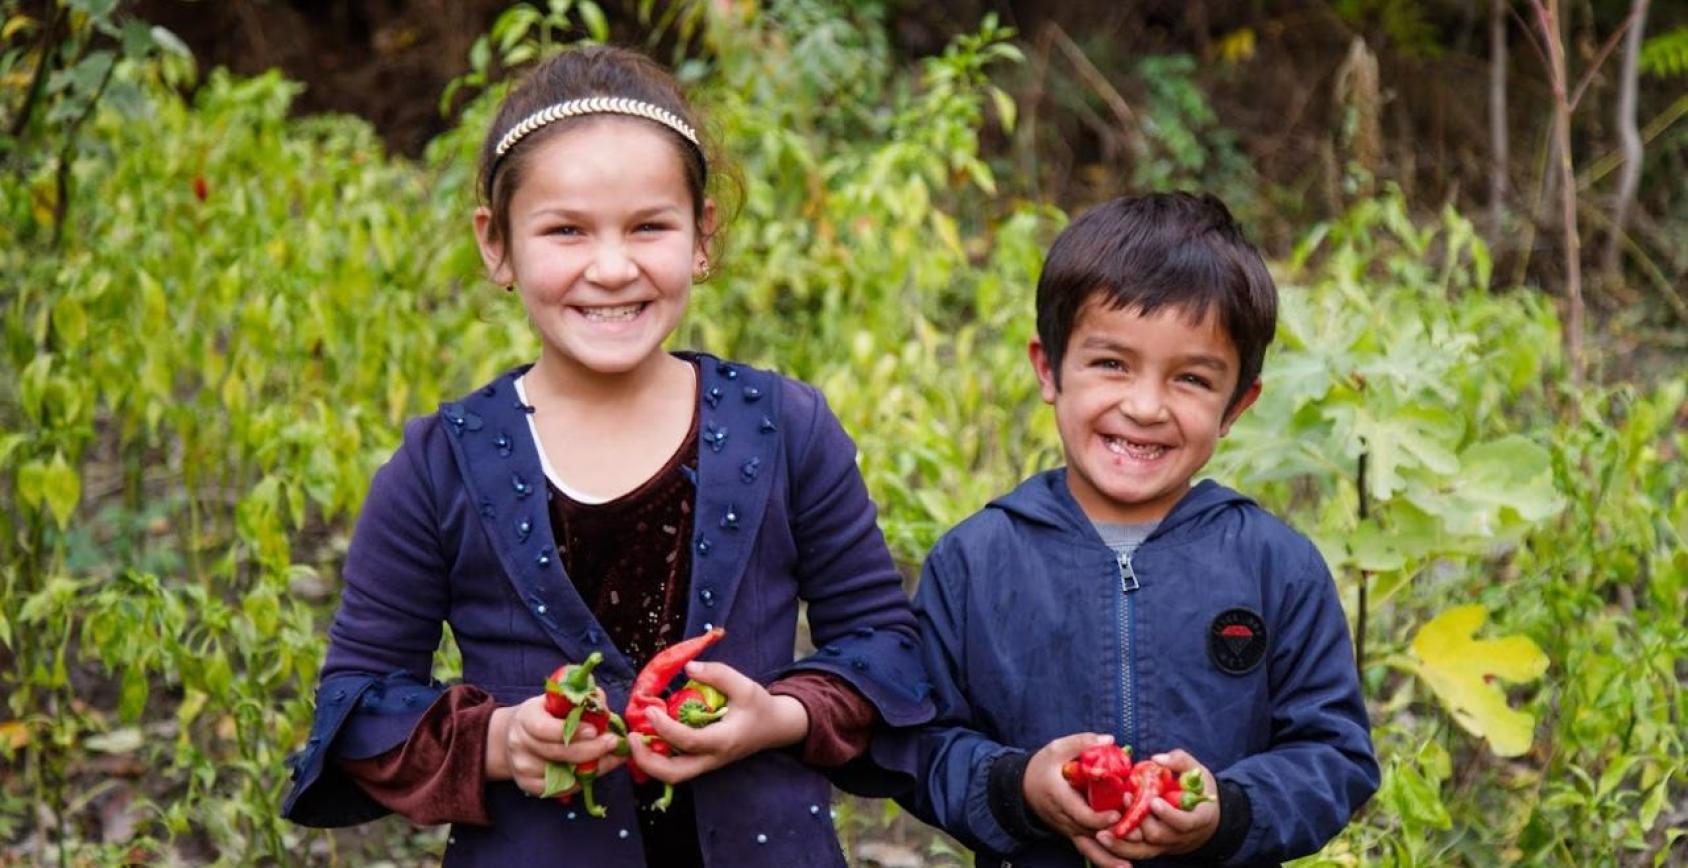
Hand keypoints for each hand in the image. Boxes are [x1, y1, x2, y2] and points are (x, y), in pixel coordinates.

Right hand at [485, 694, 622, 796]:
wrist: (517, 734)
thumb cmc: (545, 714)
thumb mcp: (558, 700)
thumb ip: (580, 700)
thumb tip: (601, 705)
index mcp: (525, 717)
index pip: (544, 728)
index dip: (571, 731)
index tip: (595, 730)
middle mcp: (519, 743)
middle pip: (557, 753)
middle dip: (590, 750)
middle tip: (613, 743)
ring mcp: (521, 766)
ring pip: (561, 773)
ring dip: (591, 768)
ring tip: (612, 757)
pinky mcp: (526, 784)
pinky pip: (558, 789)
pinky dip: (580, 782)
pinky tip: (596, 770)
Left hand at [625, 660, 807, 783]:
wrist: (774, 728)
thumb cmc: (759, 707)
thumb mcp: (745, 686)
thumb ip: (718, 674)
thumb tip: (688, 668)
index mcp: (724, 741)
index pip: (689, 741)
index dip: (665, 728)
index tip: (650, 709)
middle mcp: (713, 758)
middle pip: (674, 774)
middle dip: (647, 761)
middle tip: (632, 738)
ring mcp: (706, 764)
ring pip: (672, 775)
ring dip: (649, 761)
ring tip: (635, 738)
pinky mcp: (702, 761)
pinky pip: (675, 766)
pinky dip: (657, 757)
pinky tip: (648, 737)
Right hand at [1022, 733, 1129, 867]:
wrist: (1021, 788)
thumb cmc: (1041, 767)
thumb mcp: (1056, 749)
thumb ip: (1082, 743)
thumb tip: (1110, 740)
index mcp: (1059, 797)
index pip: (1080, 813)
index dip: (1099, 816)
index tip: (1117, 813)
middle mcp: (1064, 818)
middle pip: (1090, 834)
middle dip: (1114, 837)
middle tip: (1138, 836)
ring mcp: (1068, 829)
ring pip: (1089, 848)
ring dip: (1108, 859)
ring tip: (1127, 867)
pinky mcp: (1073, 834)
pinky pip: (1089, 850)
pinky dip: (1104, 860)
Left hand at [1094, 749, 1219, 859]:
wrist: (1201, 816)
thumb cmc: (1198, 790)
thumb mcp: (1197, 772)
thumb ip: (1180, 761)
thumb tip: (1157, 758)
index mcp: (1197, 819)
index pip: (1185, 822)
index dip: (1169, 815)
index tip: (1154, 801)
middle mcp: (1180, 836)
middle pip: (1158, 835)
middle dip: (1140, 820)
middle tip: (1125, 799)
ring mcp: (1164, 845)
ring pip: (1143, 850)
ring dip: (1122, 842)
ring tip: (1102, 831)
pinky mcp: (1151, 848)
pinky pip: (1134, 852)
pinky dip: (1118, 847)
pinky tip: (1102, 838)